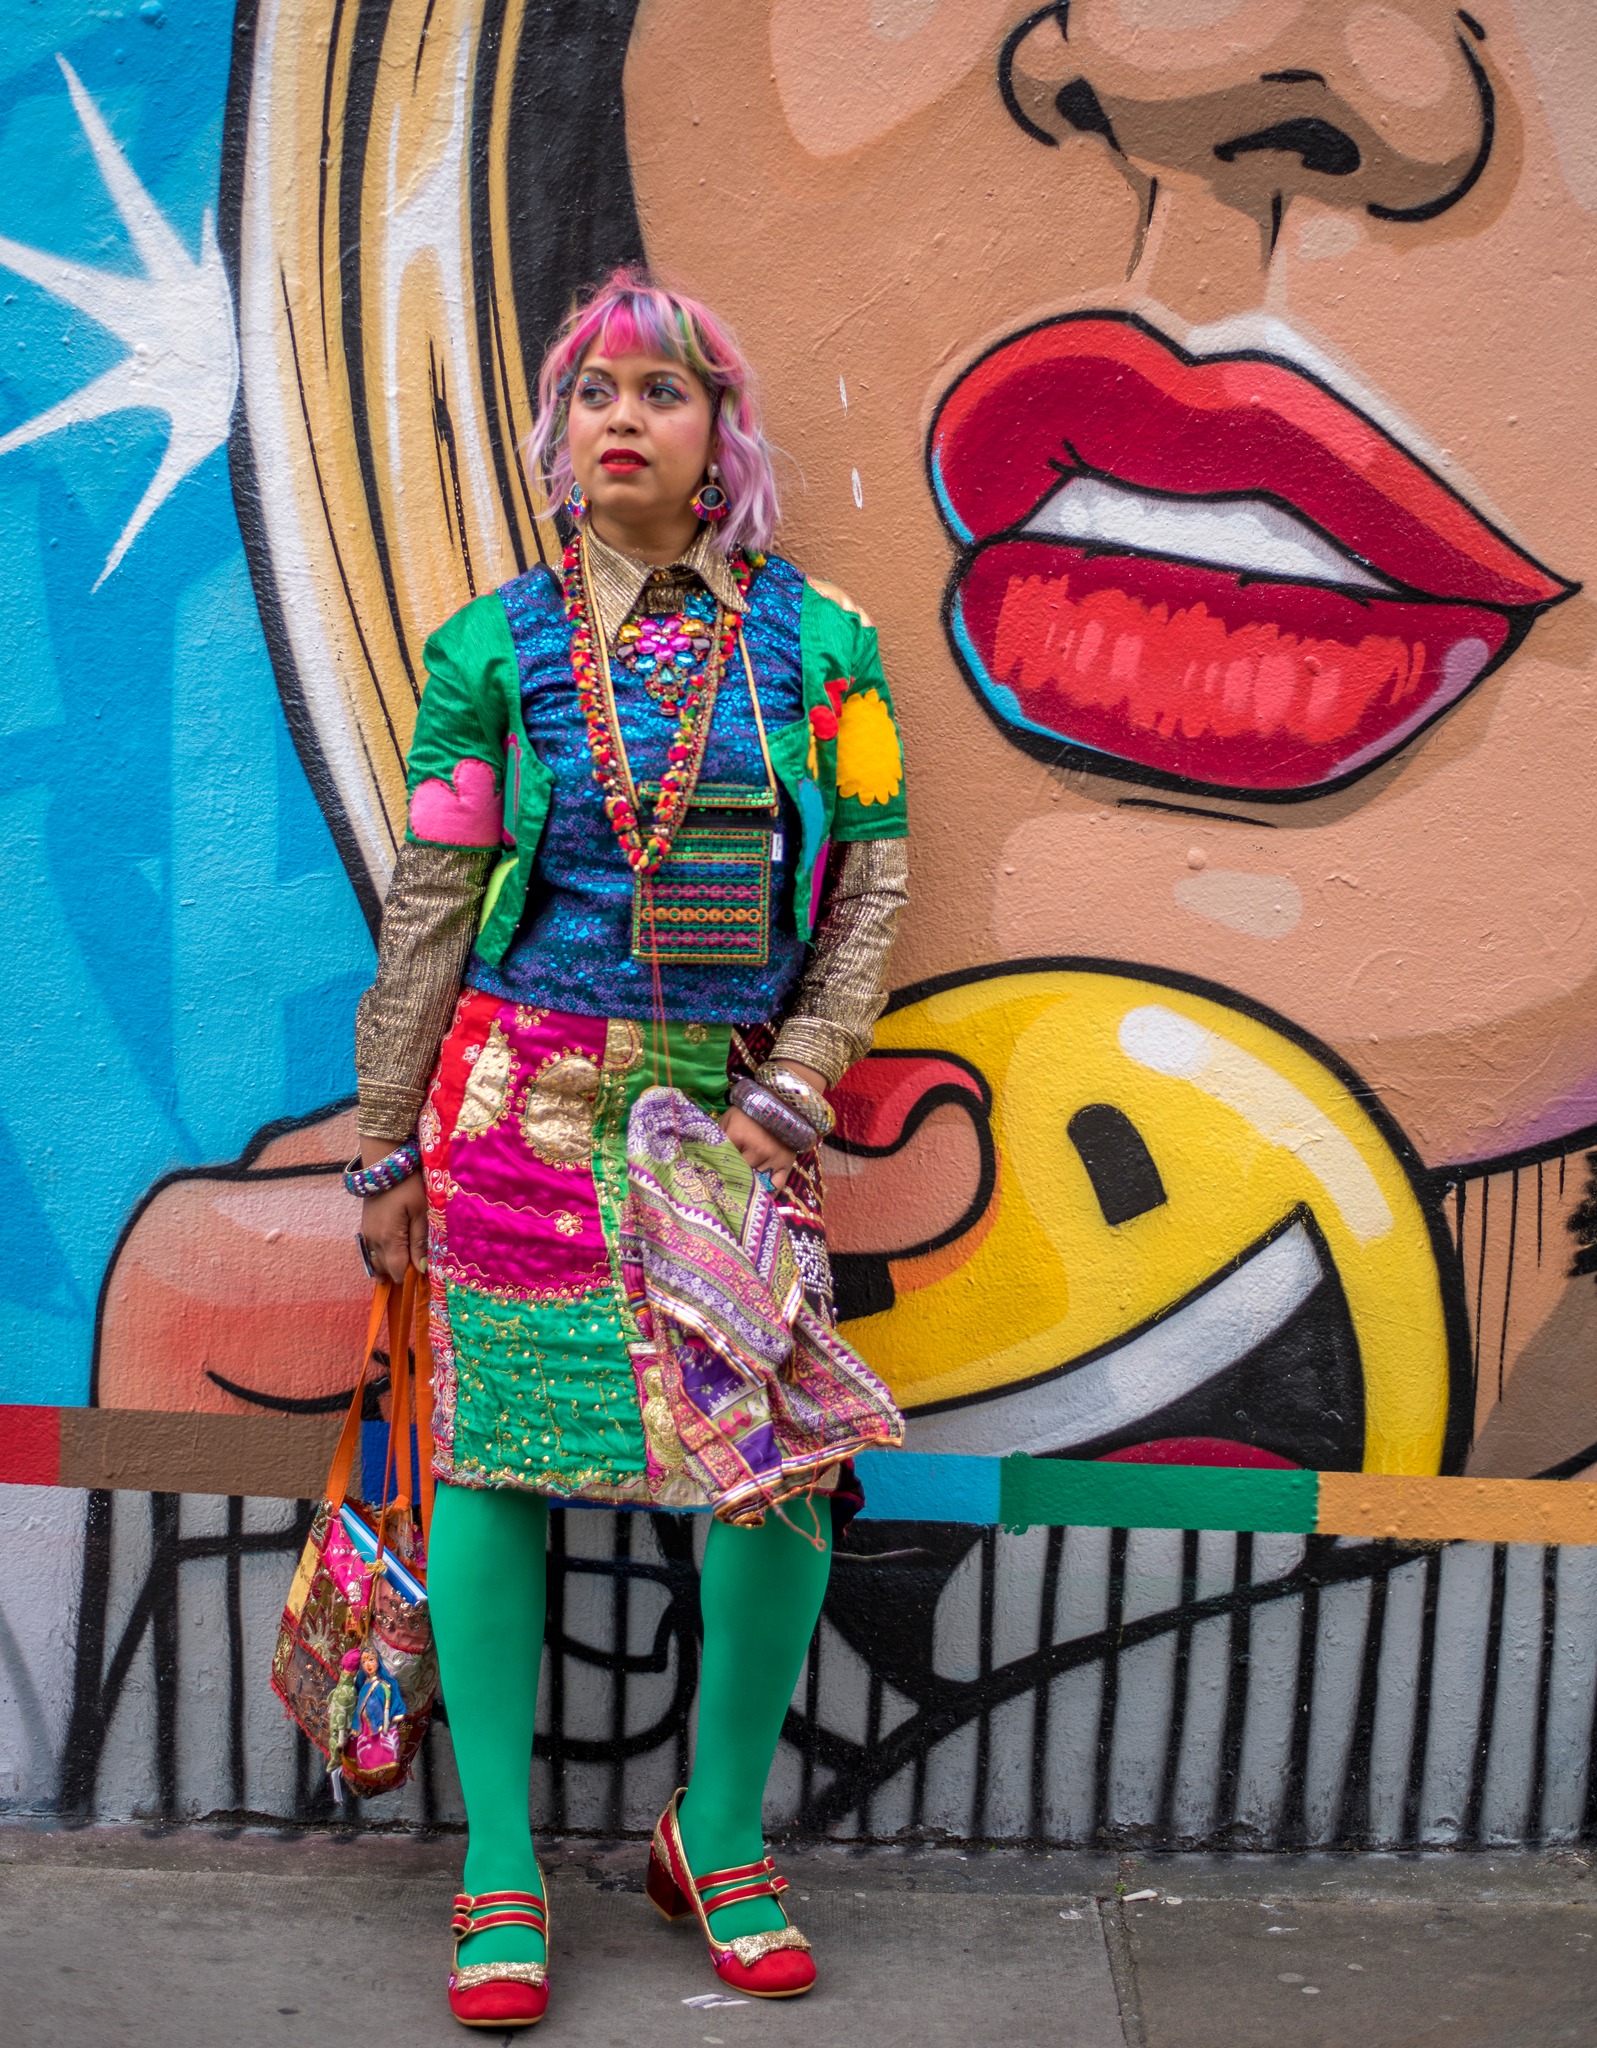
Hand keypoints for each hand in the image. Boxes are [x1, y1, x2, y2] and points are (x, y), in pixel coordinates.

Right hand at [359, 1137, 427, 1282]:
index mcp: (388, 1238)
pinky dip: (380, 1257)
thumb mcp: (421, 1211)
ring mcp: (366, 1234)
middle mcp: (373, 1240)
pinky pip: (370, 1251)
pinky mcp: (364, 1226)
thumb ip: (420, 1241)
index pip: (397, 1271)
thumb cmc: (408, 1185)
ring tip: (405, 1268)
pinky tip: (391, 1256)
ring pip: (375, 1262)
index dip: (410, 1278)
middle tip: (418, 1272)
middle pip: (385, 1270)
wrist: (384, 1163)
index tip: (423, 1278)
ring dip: (389, 1267)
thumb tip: (421, 1269)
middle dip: (400, 1274)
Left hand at [718, 1059, 828, 1193]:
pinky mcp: (787, 1164)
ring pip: (755, 1184)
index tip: (708, 1181)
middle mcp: (757, 1150)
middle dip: (729, 1182)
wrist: (781, 1102)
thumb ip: (716, 1137)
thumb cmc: (750, 1112)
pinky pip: (776, 1187)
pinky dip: (766, 1195)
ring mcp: (773, 1158)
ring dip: (746, 1190)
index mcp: (738, 1137)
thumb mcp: (728, 1119)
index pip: (721, 1162)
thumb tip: (702, 1157)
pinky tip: (757, 1198)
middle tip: (721, 1191)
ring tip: (736, 1197)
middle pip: (737, 1175)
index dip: (713, 1172)